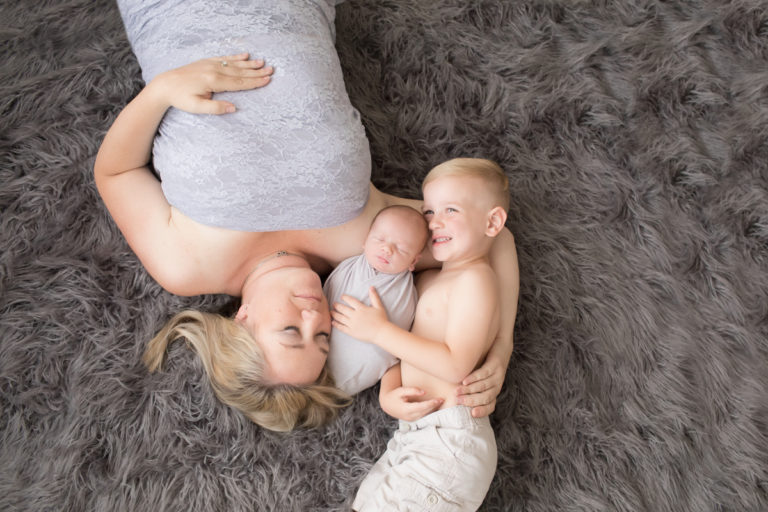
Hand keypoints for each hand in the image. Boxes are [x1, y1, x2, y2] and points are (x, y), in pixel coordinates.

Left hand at [149, 53, 273, 113]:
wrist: (165, 85)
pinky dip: (236, 57)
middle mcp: (214, 70)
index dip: (254, 82)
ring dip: (250, 64)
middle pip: (240, 72)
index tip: (267, 80)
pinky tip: (245, 55)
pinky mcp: (206, 62)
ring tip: (263, 62)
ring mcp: (210, 64)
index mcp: (213, 81)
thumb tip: (234, 108)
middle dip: (257, 72)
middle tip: (271, 70)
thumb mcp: (197, 108)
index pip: (239, 82)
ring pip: (234, 64)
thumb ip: (215, 108)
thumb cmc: (180, 99)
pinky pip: (224, 58)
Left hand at [331, 287, 387, 342]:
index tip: (342, 297)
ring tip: (331, 312)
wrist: (381, 333)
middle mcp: (355, 315)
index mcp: (361, 308)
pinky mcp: (352, 332)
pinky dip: (336, 324)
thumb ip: (374, 297)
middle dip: (337, 306)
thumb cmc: (381, 319)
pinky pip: (342, 327)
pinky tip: (333, 322)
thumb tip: (371, 287)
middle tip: (334, 304)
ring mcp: (352, 324)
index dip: (345, 298)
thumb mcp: (379, 306)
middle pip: (343, 309)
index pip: (351, 301)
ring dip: (335, 314)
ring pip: (340, 318)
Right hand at [380, 386, 442, 421]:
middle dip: (434, 406)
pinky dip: (429, 411)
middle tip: (443, 399)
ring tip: (441, 402)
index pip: (422, 407)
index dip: (431, 403)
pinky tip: (435, 406)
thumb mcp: (401, 391)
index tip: (439, 399)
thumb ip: (412, 390)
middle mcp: (410, 416)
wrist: (387, 405)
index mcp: (406, 409)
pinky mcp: (413, 420)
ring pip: (425, 415)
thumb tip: (424, 392)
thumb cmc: (394, 396)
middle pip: (425, 411)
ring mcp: (412, 419)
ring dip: (433, 409)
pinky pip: (423, 416)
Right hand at [455, 352, 507, 417]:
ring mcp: (498, 375)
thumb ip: (470, 388)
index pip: (490, 406)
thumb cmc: (485, 364)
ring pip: (483, 386)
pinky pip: (484, 373)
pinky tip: (464, 381)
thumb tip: (452, 399)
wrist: (500, 345)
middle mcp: (497, 386)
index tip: (472, 413)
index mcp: (494, 392)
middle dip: (471, 401)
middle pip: (486, 398)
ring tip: (457, 392)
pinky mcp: (496, 364)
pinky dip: (474, 378)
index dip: (482, 411)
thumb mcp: (480, 379)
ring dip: (469, 390)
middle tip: (457, 401)